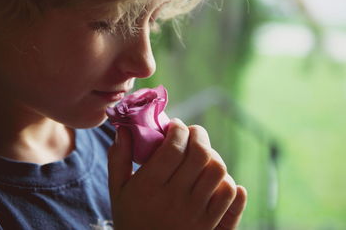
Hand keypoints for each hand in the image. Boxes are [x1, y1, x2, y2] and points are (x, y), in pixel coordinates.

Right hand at [108, 119, 246, 229]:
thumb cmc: (130, 218)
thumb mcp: (117, 190)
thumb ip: (119, 158)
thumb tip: (122, 129)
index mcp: (148, 186)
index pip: (173, 147)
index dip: (178, 129)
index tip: (175, 126)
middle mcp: (173, 198)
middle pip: (199, 154)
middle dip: (198, 134)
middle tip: (191, 133)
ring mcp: (194, 212)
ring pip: (217, 171)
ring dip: (212, 155)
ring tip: (202, 154)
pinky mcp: (209, 224)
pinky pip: (228, 194)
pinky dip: (225, 180)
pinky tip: (212, 176)